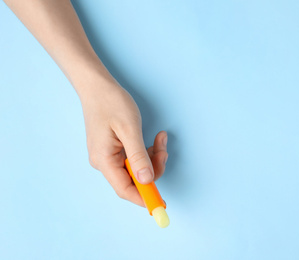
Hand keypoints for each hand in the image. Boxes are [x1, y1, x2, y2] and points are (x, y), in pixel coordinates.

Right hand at [79, 78, 167, 206]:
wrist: (97, 86)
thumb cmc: (111, 103)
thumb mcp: (129, 129)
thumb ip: (138, 157)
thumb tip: (147, 181)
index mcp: (104, 160)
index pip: (125, 190)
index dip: (145, 198)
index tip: (162, 203)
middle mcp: (103, 162)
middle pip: (133, 180)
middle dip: (153, 169)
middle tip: (164, 150)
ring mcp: (107, 156)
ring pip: (135, 168)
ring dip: (152, 158)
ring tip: (160, 139)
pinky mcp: (113, 149)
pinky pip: (133, 159)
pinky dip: (146, 152)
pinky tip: (153, 139)